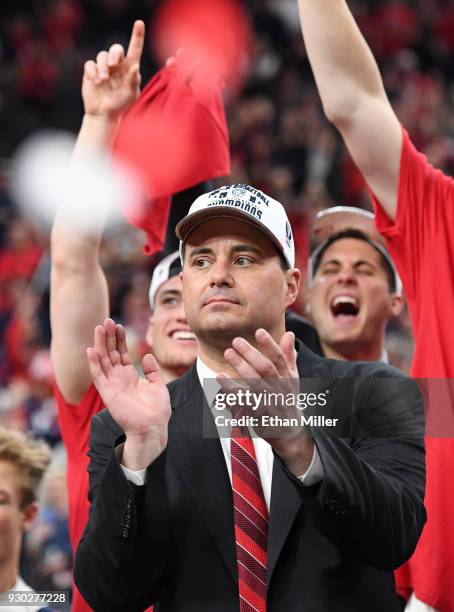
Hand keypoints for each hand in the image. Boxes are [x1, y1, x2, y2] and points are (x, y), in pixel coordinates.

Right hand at [82, 20, 143, 117]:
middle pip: (115, 49)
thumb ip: (134, 80)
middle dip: (114, 54)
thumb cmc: (120, 104)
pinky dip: (93, 71)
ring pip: (102, 56)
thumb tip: (135, 66)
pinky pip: (90, 64)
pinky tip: (96, 81)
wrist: (104, 113)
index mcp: (129, 67)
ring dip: (103, 67)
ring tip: (103, 80)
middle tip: (113, 64)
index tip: (139, 23)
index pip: (134, 48)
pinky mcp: (91, 71)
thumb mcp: (131, 94)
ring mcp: (103, 67)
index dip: (137, 35)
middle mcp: (117, 65)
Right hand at [87, 318, 170, 466]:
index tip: (118, 325)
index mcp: (129, 376)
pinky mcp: (108, 393)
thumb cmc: (156, 410)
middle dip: (108, 337)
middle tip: (107, 321)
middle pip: (110, 353)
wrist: (153, 427)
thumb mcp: (158, 385)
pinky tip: (91, 350)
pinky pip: (98, 376)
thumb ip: (152, 370)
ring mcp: (112, 385)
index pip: (121, 353)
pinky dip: (94, 363)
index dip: (119, 339)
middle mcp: (118, 378)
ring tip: (99, 328)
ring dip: (100, 344)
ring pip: (102, 360)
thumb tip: (147, 355)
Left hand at [218, 329, 313, 473]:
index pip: (280, 359)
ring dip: (241, 368)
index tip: (258, 331)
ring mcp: (269, 403)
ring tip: (228, 353)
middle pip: (266, 369)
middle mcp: (280, 389)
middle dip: (251, 354)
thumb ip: (288, 356)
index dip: (270, 345)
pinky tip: (220, 377)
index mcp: (288, 378)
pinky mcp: (258, 415)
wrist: (290, 432)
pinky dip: (232, 390)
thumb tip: (289, 333)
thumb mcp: (292, 378)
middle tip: (236, 341)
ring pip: (255, 384)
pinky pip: (243, 401)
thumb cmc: (287, 398)